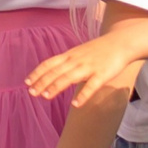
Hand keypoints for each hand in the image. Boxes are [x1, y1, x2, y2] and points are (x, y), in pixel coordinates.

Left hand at [24, 35, 138, 106]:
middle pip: (55, 71)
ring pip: (69, 77)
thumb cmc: (98, 50)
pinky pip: (92, 86)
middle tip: (31, 93)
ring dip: (56, 87)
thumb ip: (66, 62)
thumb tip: (52, 73)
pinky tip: (76, 104)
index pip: (48, 64)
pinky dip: (83, 95)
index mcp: (69, 56)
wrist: (121, 43)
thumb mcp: (78, 53)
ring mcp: (89, 67)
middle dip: (42, 82)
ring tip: (45, 97)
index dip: (37, 73)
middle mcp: (76, 61)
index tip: (26, 83)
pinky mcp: (103, 74)